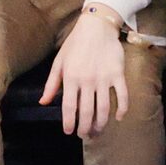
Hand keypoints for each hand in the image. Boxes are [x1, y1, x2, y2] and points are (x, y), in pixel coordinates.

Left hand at [41, 8, 132, 137]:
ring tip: (98, 131)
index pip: (69, 106)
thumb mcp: (58, 63)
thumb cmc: (75, 45)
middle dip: (86, 127)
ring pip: (104, 107)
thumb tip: (43, 102)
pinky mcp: (118, 74)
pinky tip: (119, 118)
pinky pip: (122, 95)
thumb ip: (52, 84)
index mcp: (71, 78)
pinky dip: (122, 108)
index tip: (69, 132)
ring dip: (101, 123)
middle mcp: (87, 81)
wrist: (97, 27)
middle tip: (85, 136)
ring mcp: (104, 78)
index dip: (69, 121)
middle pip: (87, 111)